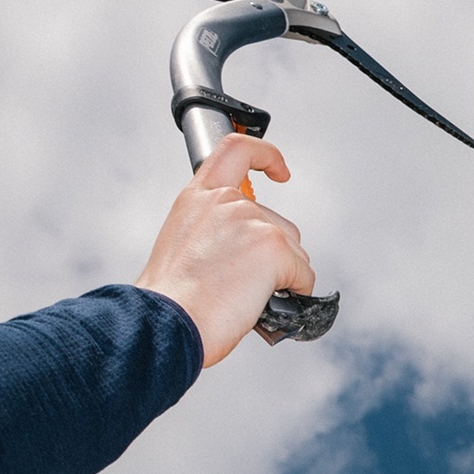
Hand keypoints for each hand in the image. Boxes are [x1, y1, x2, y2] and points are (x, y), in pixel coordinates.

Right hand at [136, 134, 317, 366]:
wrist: (169, 322)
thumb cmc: (173, 302)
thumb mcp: (185, 250)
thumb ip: (215, 236)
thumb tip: (248, 256)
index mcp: (198, 198)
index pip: (236, 151)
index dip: (266, 156)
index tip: (280, 172)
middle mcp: (225, 201)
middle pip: (279, 224)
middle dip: (276, 259)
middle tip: (245, 288)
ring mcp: (251, 220)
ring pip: (295, 252)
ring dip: (283, 278)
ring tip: (246, 299)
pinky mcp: (273, 246)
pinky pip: (304, 275)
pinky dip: (296, 295)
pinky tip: (267, 305)